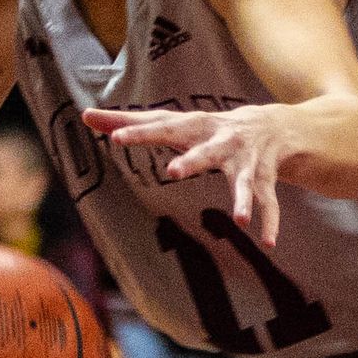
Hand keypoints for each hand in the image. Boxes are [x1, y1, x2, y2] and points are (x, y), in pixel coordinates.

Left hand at [88, 105, 294, 241]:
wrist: (272, 124)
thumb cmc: (208, 127)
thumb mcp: (173, 122)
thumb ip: (129, 121)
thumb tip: (85, 114)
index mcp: (195, 126)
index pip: (162, 128)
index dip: (139, 133)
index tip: (115, 138)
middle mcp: (221, 141)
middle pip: (205, 152)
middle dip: (192, 162)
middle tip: (172, 172)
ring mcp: (245, 161)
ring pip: (243, 181)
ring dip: (242, 199)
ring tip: (240, 220)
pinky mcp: (264, 178)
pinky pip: (269, 201)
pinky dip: (270, 221)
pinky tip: (267, 243)